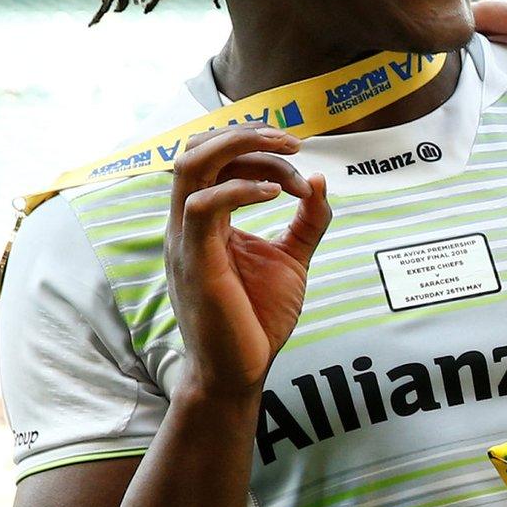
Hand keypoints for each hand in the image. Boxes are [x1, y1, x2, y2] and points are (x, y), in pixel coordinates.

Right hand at [164, 125, 330, 397]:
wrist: (241, 372)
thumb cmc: (258, 318)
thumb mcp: (292, 259)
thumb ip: (307, 222)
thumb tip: (320, 180)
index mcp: (206, 220)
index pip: (216, 158)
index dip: (260, 148)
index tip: (303, 165)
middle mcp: (188, 224)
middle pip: (196, 150)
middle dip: (246, 134)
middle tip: (295, 142)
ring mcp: (186, 241)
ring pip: (191, 166)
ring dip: (243, 150)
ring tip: (289, 157)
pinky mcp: (195, 262)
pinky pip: (202, 207)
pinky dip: (240, 189)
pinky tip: (279, 194)